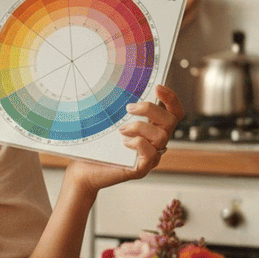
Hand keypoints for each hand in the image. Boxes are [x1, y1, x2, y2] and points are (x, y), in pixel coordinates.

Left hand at [64, 85, 184, 193]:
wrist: (85, 170)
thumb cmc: (98, 145)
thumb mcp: (111, 122)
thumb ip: (122, 109)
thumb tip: (118, 87)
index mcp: (152, 128)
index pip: (173, 112)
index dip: (171, 98)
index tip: (157, 87)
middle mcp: (155, 142)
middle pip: (170, 121)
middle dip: (150, 109)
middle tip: (129, 108)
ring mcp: (151, 156)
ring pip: (161, 136)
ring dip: (139, 127)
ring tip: (121, 130)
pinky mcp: (142, 168)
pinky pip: (151, 153)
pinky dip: (138, 143)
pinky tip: (124, 143)